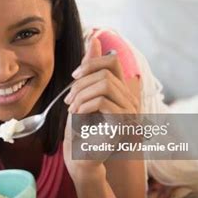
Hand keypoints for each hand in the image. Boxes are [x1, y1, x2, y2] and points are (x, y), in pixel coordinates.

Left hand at [62, 36, 139, 180]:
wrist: (82, 158)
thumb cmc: (82, 129)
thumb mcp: (83, 94)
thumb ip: (90, 70)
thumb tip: (94, 39)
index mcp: (120, 89)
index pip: (112, 60)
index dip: (92, 62)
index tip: (74, 76)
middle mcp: (129, 98)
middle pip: (106, 71)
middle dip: (81, 82)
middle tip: (68, 99)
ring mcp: (129, 111)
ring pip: (105, 84)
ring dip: (82, 94)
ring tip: (72, 108)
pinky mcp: (123, 123)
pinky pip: (103, 101)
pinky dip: (85, 105)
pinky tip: (77, 115)